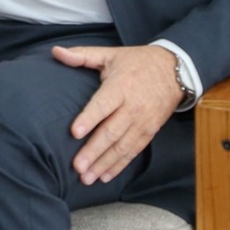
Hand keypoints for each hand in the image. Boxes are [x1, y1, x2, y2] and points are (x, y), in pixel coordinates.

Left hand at [52, 44, 182, 184]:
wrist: (174, 70)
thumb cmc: (136, 62)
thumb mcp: (109, 54)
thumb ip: (81, 55)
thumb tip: (55, 51)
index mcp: (120, 86)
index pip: (103, 105)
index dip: (89, 118)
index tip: (74, 132)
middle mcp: (133, 107)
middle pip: (111, 132)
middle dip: (94, 151)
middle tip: (77, 166)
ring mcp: (143, 122)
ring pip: (122, 147)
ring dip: (104, 164)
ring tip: (87, 177)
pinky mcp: (150, 132)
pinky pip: (134, 151)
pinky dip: (119, 165)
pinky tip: (105, 176)